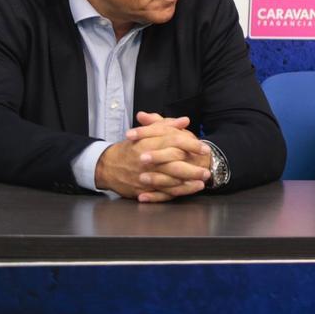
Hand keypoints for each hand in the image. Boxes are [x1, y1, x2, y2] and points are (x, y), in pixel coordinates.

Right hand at [95, 113, 211, 202]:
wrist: (107, 166)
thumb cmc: (130, 147)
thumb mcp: (146, 133)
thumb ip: (165, 125)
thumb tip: (185, 121)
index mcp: (148, 143)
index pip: (173, 141)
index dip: (191, 144)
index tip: (204, 148)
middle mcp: (147, 160)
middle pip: (174, 163)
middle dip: (192, 168)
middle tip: (207, 169)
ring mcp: (144, 176)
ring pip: (169, 181)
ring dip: (188, 182)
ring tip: (202, 182)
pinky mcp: (142, 189)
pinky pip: (161, 193)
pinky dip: (176, 192)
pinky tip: (188, 190)